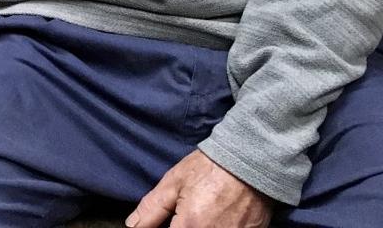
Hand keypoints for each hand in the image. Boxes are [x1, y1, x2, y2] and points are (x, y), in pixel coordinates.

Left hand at [127, 150, 271, 227]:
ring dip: (198, 226)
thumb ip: (151, 209)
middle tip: (184, 213)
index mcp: (189, 227)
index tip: (168, 221)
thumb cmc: (210, 169)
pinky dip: (217, 226)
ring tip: (202, 213)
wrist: (250, 163)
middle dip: (180, 226)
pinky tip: (217, 217)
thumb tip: (132, 226)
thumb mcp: (173, 183)